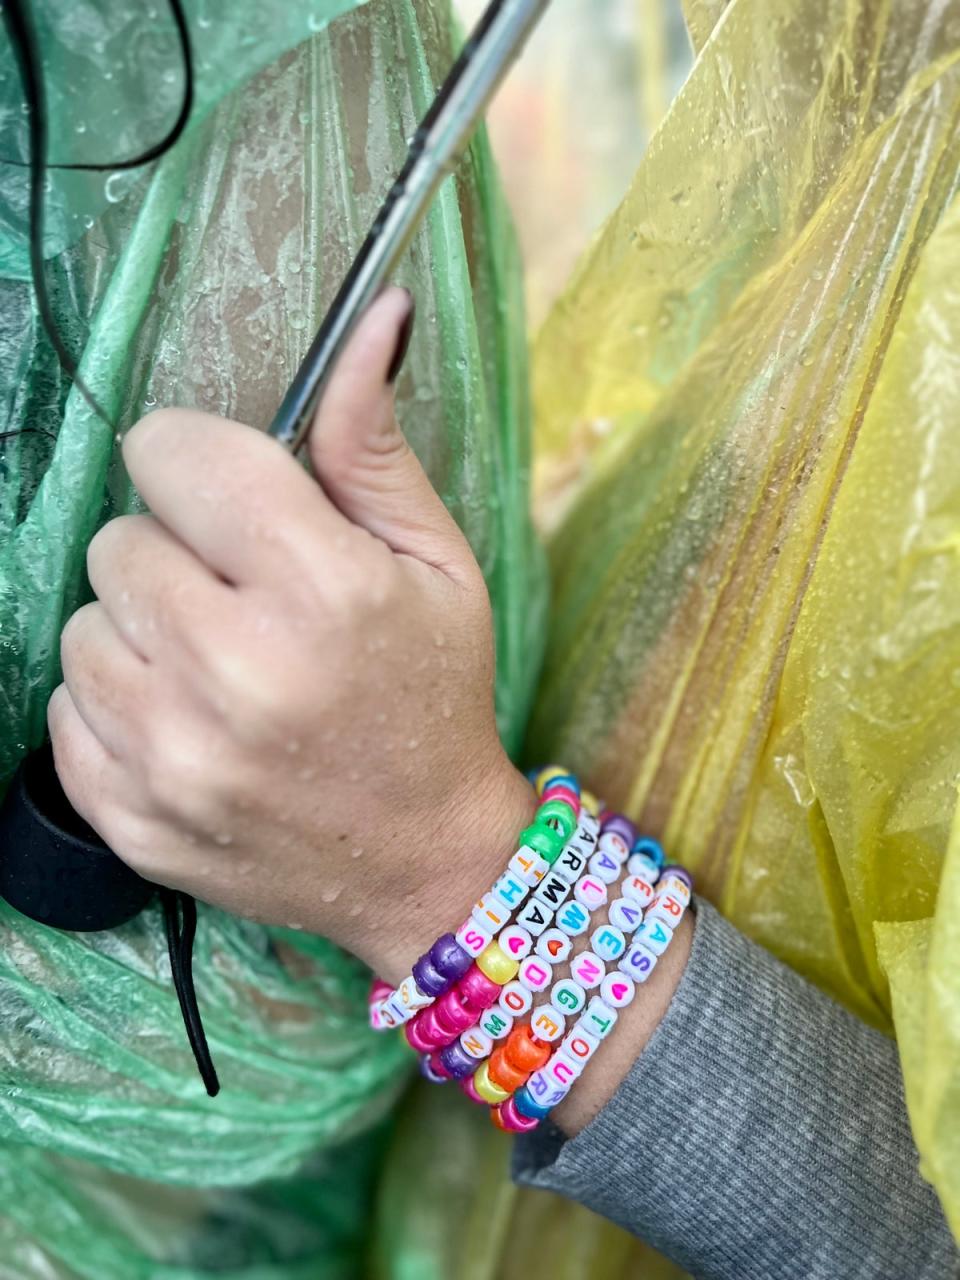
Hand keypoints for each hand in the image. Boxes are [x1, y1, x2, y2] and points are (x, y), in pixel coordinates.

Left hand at [50, 288, 534, 978]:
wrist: (422, 860)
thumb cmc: (435, 697)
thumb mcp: (435, 564)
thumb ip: (373, 446)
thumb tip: (372, 315)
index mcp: (321, 591)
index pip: (175, 454)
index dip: (198, 462)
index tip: (228, 496)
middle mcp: (234, 671)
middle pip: (118, 541)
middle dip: (175, 554)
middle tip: (241, 600)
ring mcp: (172, 757)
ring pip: (82, 625)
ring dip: (141, 631)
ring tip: (215, 666)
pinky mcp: (132, 818)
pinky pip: (65, 711)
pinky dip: (118, 705)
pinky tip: (188, 722)